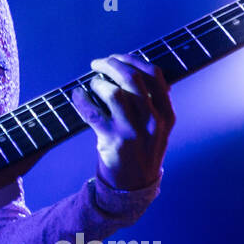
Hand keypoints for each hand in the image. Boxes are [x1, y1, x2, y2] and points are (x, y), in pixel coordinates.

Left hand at [69, 52, 174, 190]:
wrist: (134, 186)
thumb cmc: (141, 149)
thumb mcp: (156, 127)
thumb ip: (150, 102)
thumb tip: (128, 69)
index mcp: (166, 114)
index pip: (155, 75)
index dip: (133, 60)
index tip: (117, 57)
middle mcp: (153, 121)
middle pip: (132, 79)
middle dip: (112, 64)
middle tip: (98, 63)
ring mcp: (133, 132)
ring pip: (114, 92)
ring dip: (99, 82)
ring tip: (93, 84)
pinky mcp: (113, 142)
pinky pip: (93, 113)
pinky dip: (81, 99)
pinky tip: (77, 95)